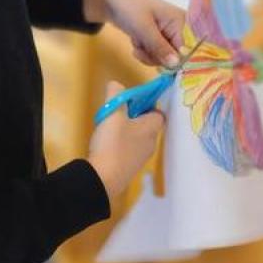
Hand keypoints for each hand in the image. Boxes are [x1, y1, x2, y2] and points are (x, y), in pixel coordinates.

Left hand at [83, 0, 185, 67]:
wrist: (109, 1)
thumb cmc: (129, 8)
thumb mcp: (144, 28)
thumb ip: (160, 48)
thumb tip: (176, 65)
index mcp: (182, 21)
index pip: (186, 50)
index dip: (173, 60)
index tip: (156, 60)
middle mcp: (179, 28)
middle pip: (175, 57)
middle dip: (155, 56)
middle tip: (140, 48)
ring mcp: (169, 34)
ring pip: (164, 58)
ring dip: (147, 54)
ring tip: (137, 42)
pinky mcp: (159, 39)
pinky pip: (156, 55)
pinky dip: (144, 51)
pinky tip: (136, 41)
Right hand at [88, 81, 163, 199]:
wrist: (103, 178)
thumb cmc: (113, 142)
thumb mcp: (113, 113)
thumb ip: (116, 95)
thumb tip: (116, 84)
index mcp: (152, 128)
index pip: (160, 113)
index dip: (148, 105)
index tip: (132, 101)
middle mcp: (151, 144)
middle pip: (148, 125)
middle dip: (134, 116)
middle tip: (117, 112)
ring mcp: (140, 158)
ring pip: (137, 138)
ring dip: (126, 131)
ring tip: (108, 128)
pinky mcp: (129, 169)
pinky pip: (128, 150)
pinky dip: (120, 144)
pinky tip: (105, 144)